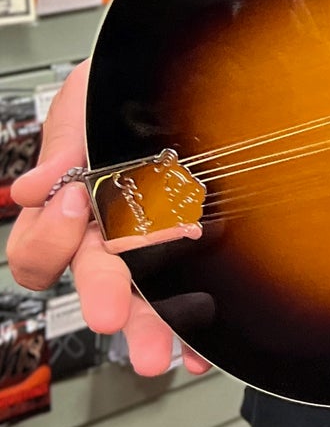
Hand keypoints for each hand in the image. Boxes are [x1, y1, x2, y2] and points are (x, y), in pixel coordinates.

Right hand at [6, 60, 208, 376]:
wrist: (184, 73)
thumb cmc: (123, 90)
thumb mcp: (85, 103)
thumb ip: (63, 142)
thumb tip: (32, 187)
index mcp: (68, 206)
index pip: (38, 249)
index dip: (50, 234)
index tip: (75, 202)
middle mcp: (104, 234)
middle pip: (93, 281)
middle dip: (103, 299)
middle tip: (110, 315)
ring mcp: (150, 244)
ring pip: (139, 299)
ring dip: (148, 328)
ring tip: (160, 353)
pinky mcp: (191, 247)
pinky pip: (187, 294)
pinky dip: (193, 324)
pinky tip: (200, 346)